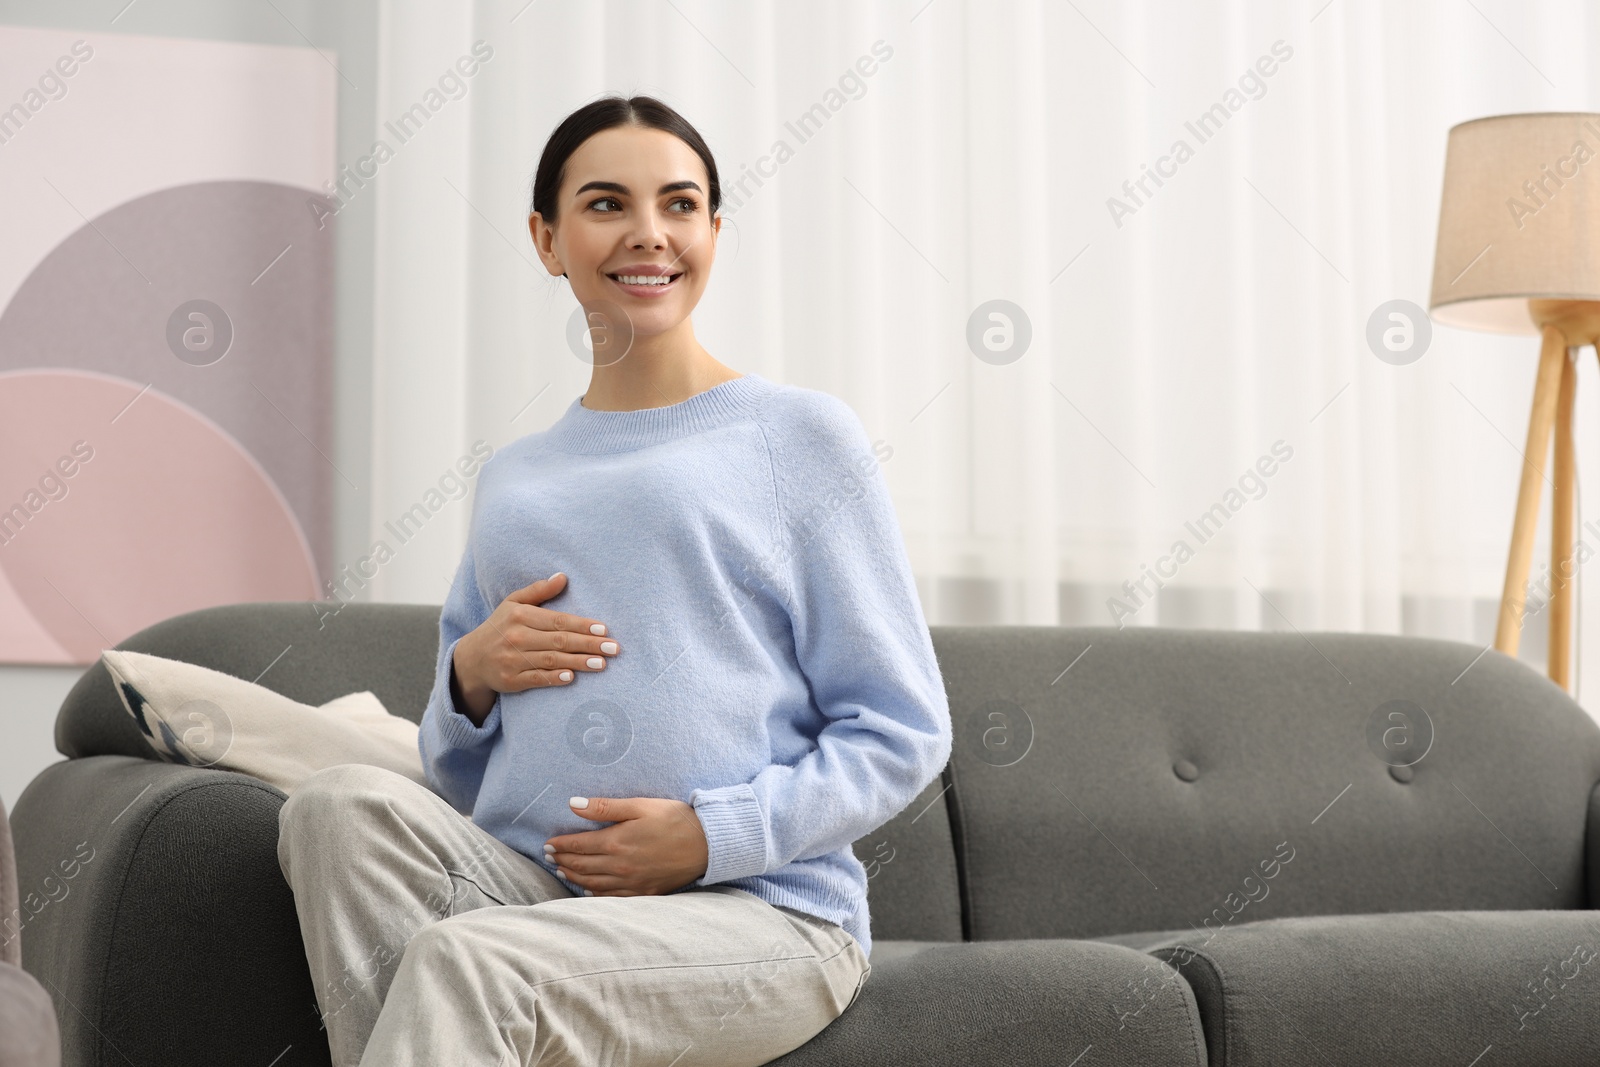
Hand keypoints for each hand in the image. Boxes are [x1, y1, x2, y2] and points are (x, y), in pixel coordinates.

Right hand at [451, 573, 619, 723]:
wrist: (471, 659)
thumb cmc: (500, 627)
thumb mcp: (513, 603)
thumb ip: (539, 591)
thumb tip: (563, 576)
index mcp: (520, 616)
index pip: (558, 620)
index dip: (582, 625)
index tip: (604, 629)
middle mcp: (516, 637)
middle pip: (559, 641)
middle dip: (589, 644)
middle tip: (614, 648)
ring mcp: (513, 660)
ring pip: (552, 661)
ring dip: (579, 662)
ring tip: (602, 664)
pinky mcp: (511, 680)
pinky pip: (537, 679)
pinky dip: (555, 678)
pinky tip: (572, 677)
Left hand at [544, 796, 709, 895]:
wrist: (707, 844)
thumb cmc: (674, 819)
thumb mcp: (640, 806)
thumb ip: (605, 807)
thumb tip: (573, 804)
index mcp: (616, 842)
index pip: (577, 845)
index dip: (560, 845)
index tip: (548, 843)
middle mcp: (619, 866)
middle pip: (581, 865)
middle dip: (562, 860)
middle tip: (548, 856)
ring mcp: (630, 882)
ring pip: (592, 883)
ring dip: (573, 876)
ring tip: (561, 870)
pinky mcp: (643, 892)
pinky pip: (610, 897)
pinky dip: (594, 893)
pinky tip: (588, 888)